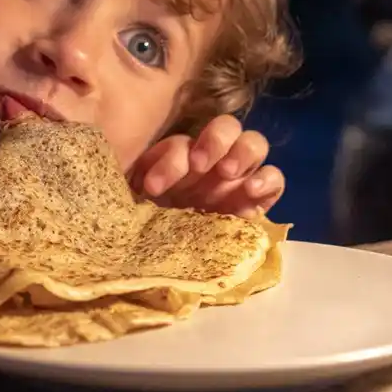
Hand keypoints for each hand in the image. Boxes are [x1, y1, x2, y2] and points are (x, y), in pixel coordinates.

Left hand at [130, 115, 283, 216]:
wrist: (167, 264)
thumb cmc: (147, 231)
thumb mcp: (131, 208)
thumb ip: (130, 190)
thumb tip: (116, 178)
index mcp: (178, 161)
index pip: (180, 143)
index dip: (169, 159)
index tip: (154, 186)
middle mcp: (212, 164)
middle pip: (225, 127)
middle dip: (214, 140)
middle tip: (200, 166)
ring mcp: (238, 180)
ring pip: (253, 143)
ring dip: (242, 151)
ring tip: (229, 173)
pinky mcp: (258, 202)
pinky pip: (275, 178)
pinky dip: (268, 179)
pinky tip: (252, 191)